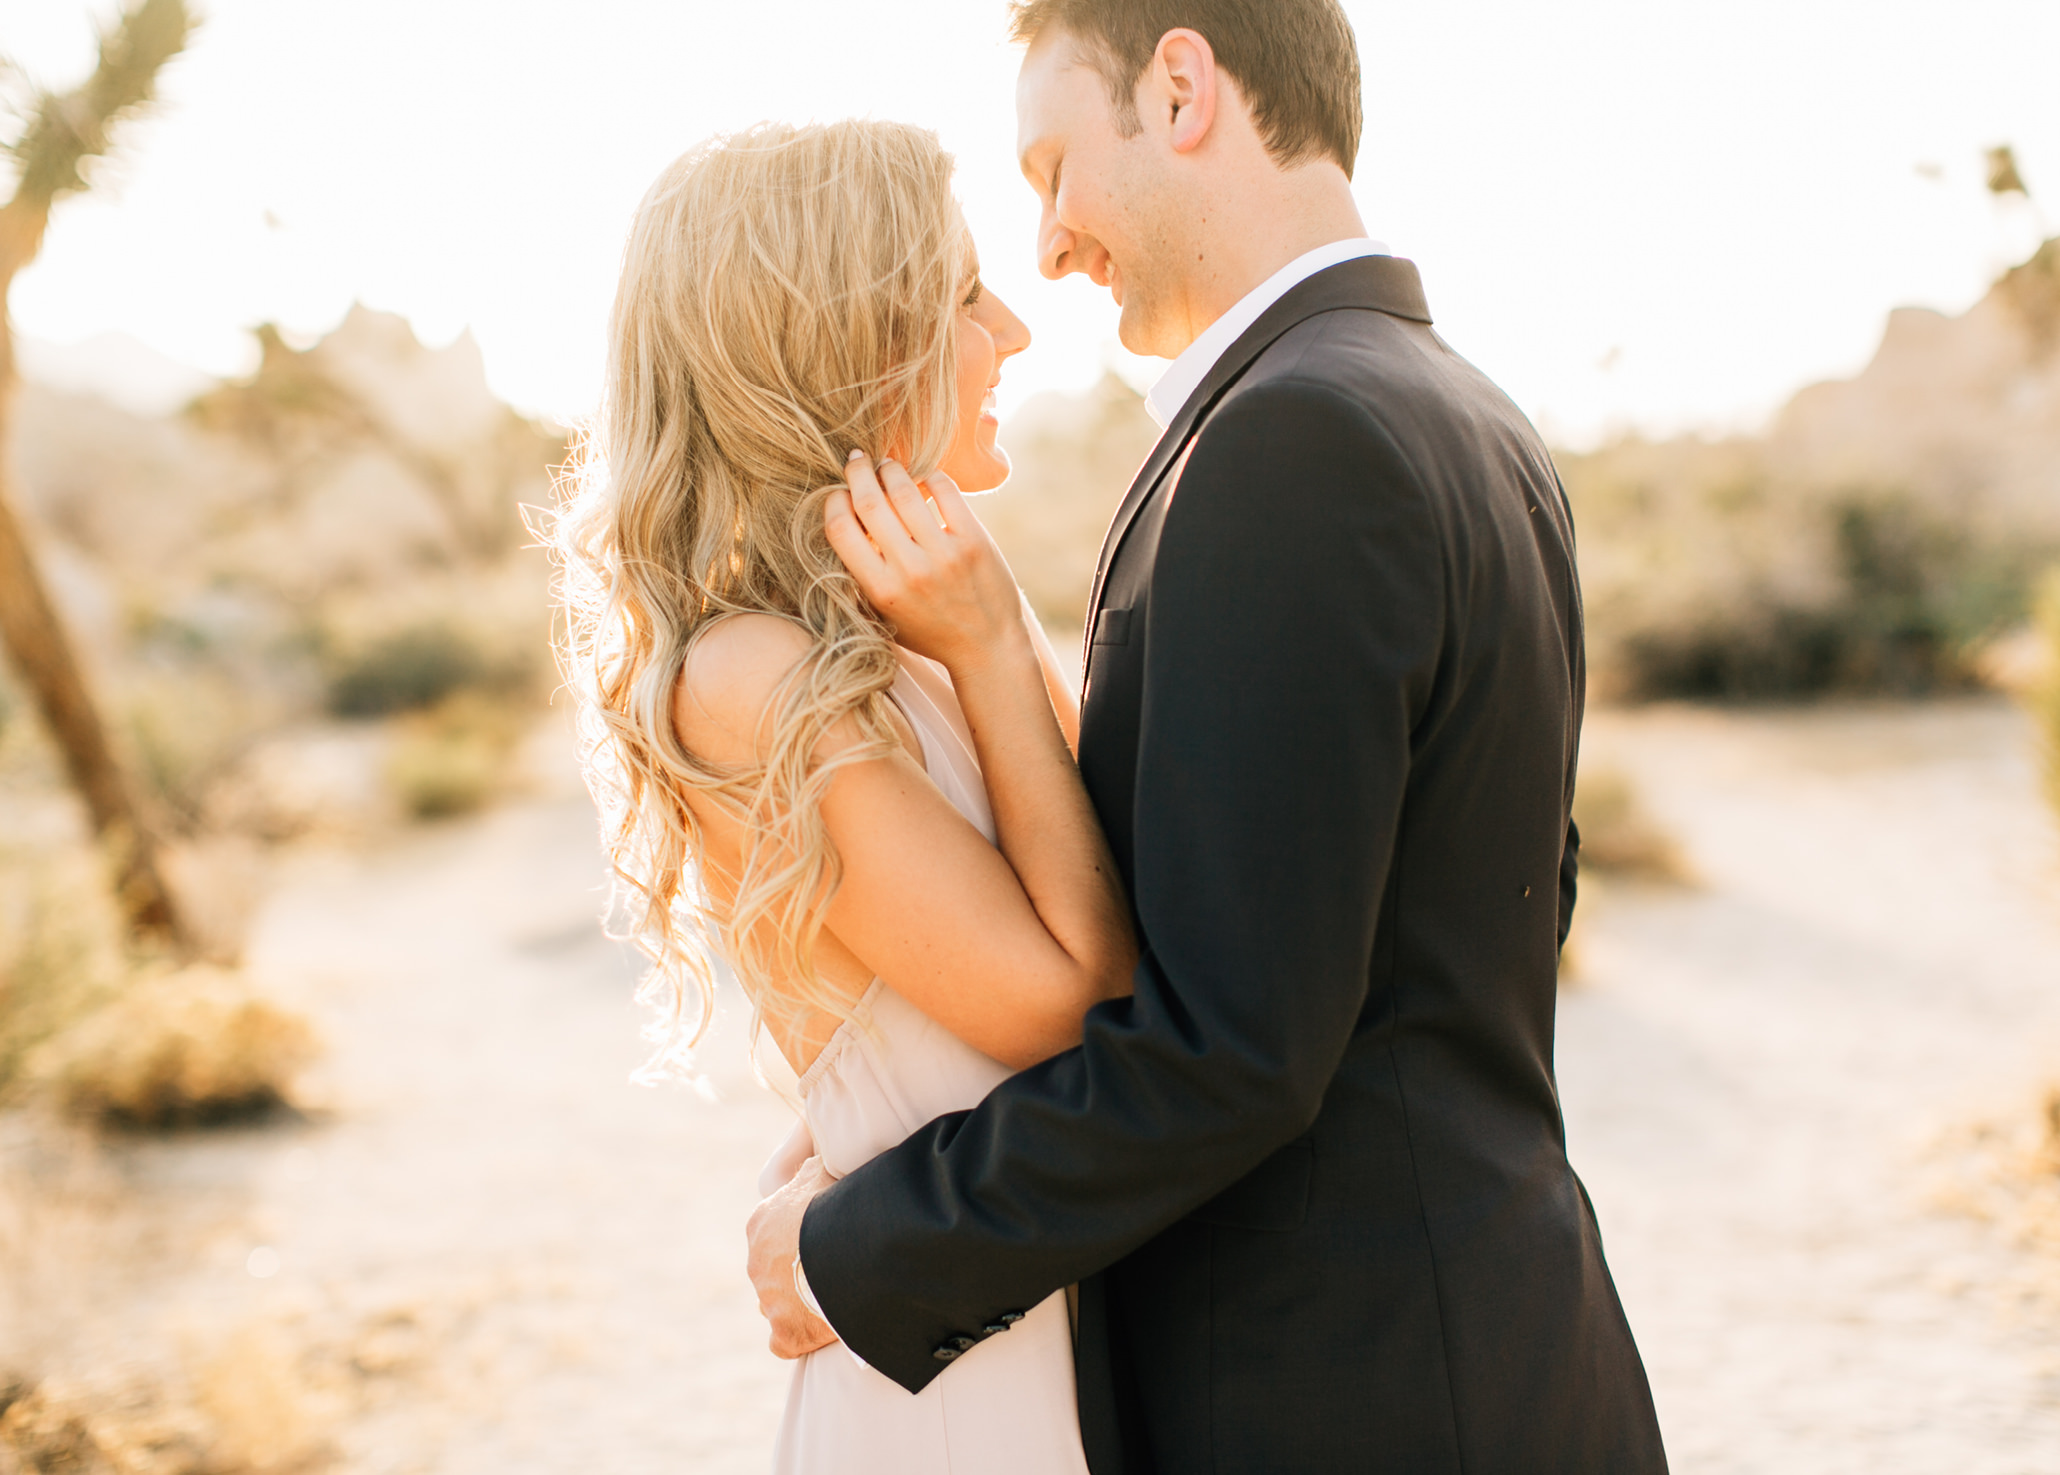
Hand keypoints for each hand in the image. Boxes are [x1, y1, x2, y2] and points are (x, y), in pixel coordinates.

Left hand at [746, 1154, 839, 1359]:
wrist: (842, 1248)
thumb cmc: (834, 1205)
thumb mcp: (821, 1172)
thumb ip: (810, 1168)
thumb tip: (810, 1156)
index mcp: (761, 1224)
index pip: (774, 1232)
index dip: (800, 1235)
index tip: (822, 1238)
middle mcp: (756, 1263)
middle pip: (773, 1269)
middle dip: (796, 1270)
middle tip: (829, 1270)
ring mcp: (768, 1300)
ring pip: (776, 1304)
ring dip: (796, 1303)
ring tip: (828, 1300)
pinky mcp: (783, 1333)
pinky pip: (784, 1341)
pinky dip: (798, 1338)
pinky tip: (818, 1332)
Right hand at [825, 452, 1029, 674]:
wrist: (987, 648)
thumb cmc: (930, 631)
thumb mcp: (884, 615)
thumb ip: (862, 577)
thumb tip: (842, 523)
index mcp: (880, 590)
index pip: (840, 529)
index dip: (833, 502)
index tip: (838, 492)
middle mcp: (910, 570)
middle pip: (869, 502)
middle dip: (858, 473)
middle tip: (856, 460)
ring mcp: (944, 554)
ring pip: (905, 490)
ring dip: (891, 469)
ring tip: (887, 465)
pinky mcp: (974, 540)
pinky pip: (945, 490)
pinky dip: (929, 476)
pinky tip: (924, 477)